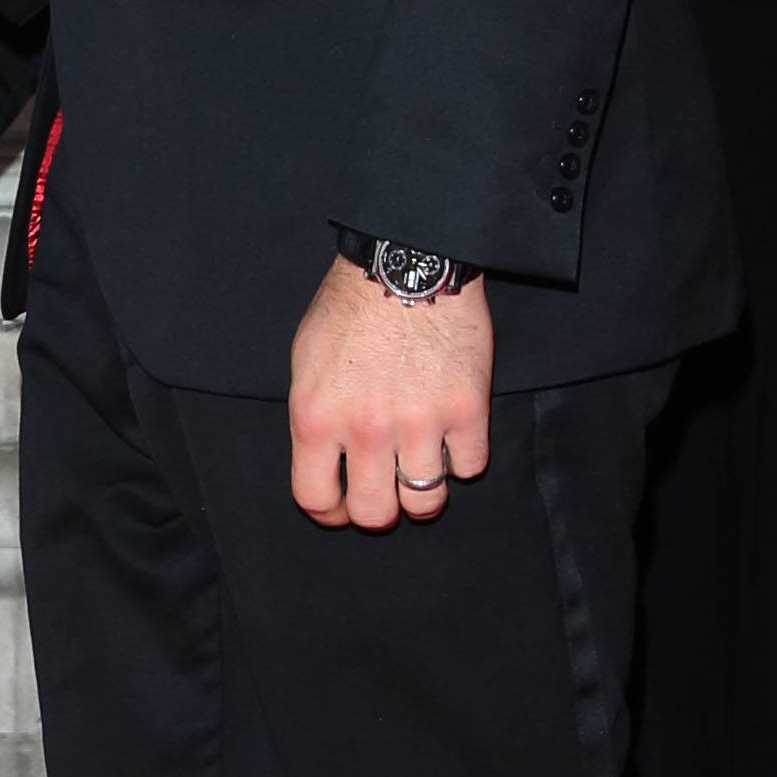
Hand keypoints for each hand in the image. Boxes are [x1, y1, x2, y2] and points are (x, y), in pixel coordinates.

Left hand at [288, 259, 494, 530]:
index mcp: (317, 418)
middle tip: (385, 491)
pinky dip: (462, 458)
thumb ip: (315, 416)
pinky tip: (452, 435)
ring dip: (423, 490)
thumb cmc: (351, 306)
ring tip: (421, 465)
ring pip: (426, 501)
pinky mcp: (467, 409)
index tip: (341, 506)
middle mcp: (367, 430)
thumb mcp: (306, 361)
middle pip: (375, 514)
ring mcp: (420, 423)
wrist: (407, 261)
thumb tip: (326, 460)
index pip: (316, 500)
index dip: (329, 512)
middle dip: (379, 510)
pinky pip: (470, 467)